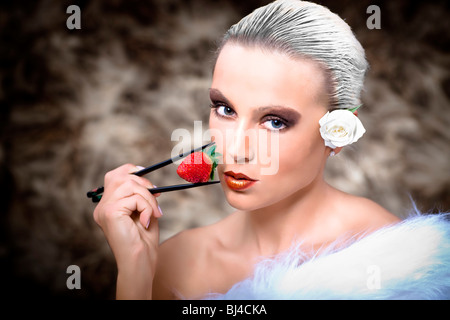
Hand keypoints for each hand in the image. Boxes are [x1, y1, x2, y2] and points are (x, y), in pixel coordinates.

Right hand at [93, 164, 162, 297]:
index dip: (132, 171)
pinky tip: (145, 221)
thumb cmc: (143, 241)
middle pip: (121, 176)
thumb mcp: (143, 211)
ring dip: (148, 198)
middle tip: (156, 198)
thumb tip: (146, 176)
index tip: (148, 177)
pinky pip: (134, 198)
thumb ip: (141, 195)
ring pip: (130, 185)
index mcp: (108, 205)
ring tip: (153, 214)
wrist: (139, 262)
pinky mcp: (110, 212)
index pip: (115, 175)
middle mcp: (102, 206)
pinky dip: (146, 207)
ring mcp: (104, 208)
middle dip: (144, 184)